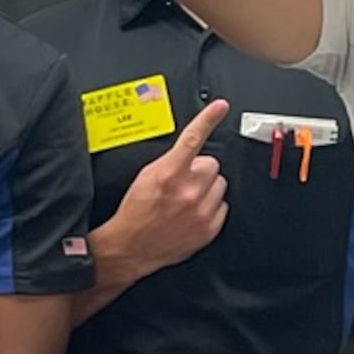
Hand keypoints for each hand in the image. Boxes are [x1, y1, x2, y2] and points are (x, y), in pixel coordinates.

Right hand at [99, 100, 230, 281]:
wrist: (130, 247)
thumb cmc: (135, 212)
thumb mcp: (145, 176)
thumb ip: (170, 161)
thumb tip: (190, 154)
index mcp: (168, 174)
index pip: (193, 139)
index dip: (208, 118)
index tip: (220, 106)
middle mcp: (187, 192)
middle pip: (212, 164)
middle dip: (200, 170)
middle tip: (184, 182)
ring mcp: (200, 211)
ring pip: (220, 184)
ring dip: (207, 188)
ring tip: (187, 199)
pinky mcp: (209, 228)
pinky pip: (223, 206)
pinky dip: (210, 207)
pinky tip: (192, 213)